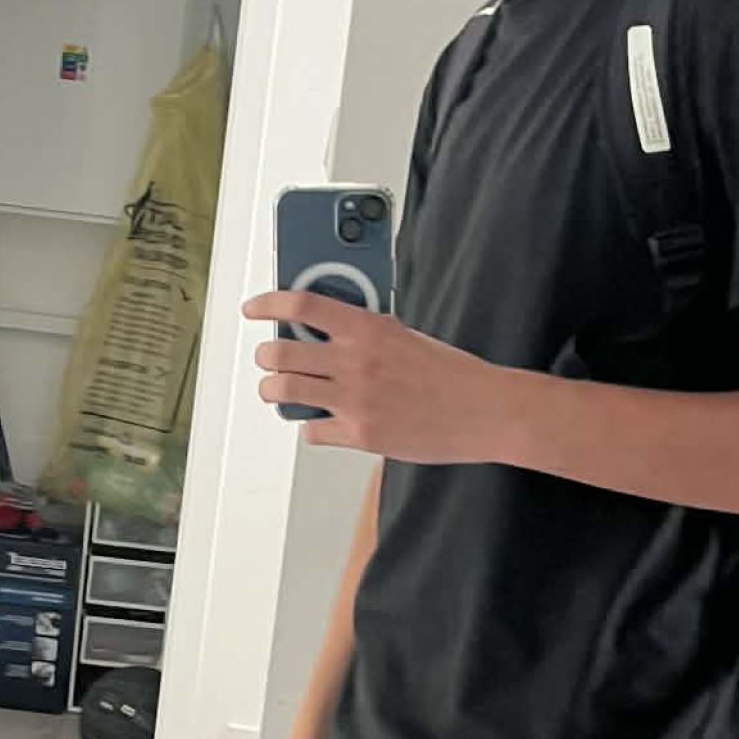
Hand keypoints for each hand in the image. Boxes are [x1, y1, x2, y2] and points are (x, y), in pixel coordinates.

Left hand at [243, 292, 507, 461]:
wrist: (484, 411)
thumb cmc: (452, 374)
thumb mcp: (406, 336)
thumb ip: (365, 332)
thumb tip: (327, 330)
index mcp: (369, 329)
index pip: (303, 306)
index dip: (269, 304)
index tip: (254, 308)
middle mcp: (356, 362)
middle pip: (281, 351)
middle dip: (266, 355)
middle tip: (268, 357)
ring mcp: (355, 400)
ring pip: (284, 390)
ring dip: (273, 389)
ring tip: (277, 389)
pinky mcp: (360, 434)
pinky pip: (312, 430)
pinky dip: (310, 426)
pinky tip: (321, 421)